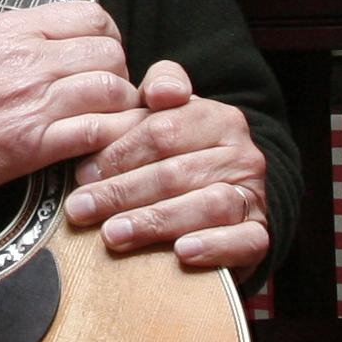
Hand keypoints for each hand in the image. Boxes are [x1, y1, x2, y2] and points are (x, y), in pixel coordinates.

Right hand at [0, 0, 138, 237]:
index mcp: (9, 28)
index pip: (92, 16)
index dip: (106, 33)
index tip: (101, 48)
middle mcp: (29, 62)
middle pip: (111, 53)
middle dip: (118, 69)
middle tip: (107, 85)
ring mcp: (33, 105)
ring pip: (113, 91)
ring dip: (117, 105)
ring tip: (105, 116)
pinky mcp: (30, 149)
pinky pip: (96, 135)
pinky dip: (107, 138)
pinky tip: (95, 143)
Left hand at [62, 63, 269, 273]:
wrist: (222, 204)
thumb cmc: (178, 158)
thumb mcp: (165, 117)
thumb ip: (159, 89)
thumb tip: (159, 92)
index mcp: (218, 118)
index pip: (164, 130)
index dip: (119, 153)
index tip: (81, 174)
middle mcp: (242, 154)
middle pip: (177, 171)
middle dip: (122, 191)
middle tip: (81, 209)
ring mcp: (254, 195)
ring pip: (207, 205)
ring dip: (156, 221)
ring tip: (113, 234)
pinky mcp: (259, 234)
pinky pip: (244, 240)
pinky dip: (213, 246)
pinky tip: (181, 252)